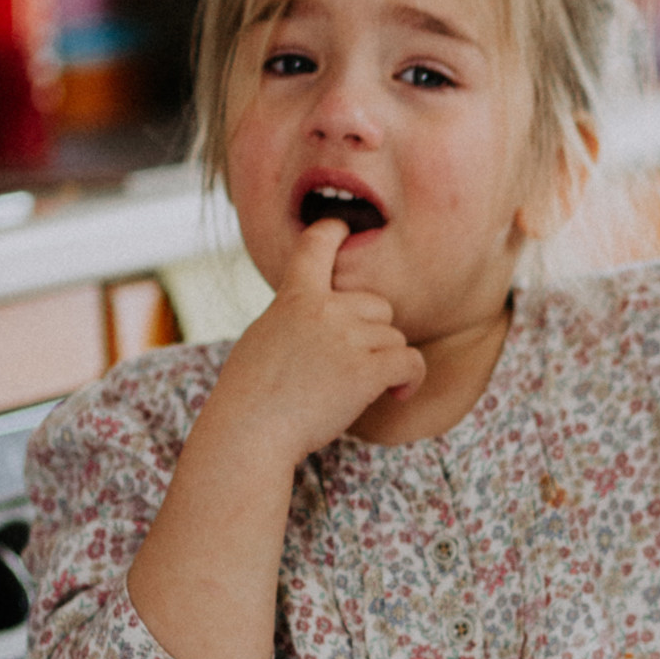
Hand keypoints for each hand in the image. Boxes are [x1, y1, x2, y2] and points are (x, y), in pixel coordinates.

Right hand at [205, 218, 425, 467]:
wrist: (249, 431)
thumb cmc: (248, 397)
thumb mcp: (262, 338)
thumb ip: (292, 319)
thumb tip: (308, 319)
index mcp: (294, 297)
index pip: (316, 245)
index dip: (333, 232)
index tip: (342, 228)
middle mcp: (323, 309)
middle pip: (378, 305)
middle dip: (375, 334)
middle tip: (356, 366)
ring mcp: (346, 338)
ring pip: (394, 337)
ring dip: (387, 363)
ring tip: (366, 389)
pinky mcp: (365, 371)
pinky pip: (410, 362)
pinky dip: (411, 378)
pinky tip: (397, 394)